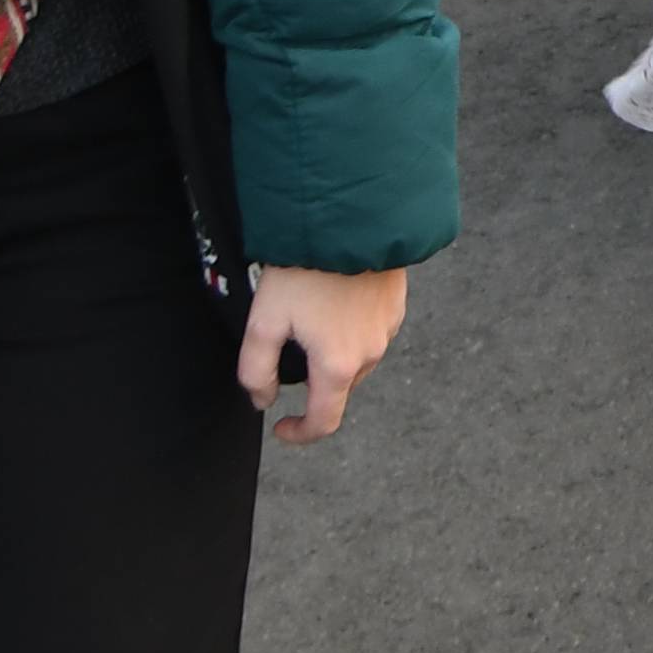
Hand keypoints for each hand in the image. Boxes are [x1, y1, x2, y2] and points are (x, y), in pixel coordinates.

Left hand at [238, 264, 409, 444]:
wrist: (350, 219)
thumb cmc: (304, 269)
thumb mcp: (263, 321)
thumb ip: (256, 370)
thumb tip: (262, 399)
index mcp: (337, 365)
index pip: (323, 422)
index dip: (299, 433)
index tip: (281, 425)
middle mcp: (370, 353)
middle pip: (338, 387)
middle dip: (313, 382)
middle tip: (287, 348)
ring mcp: (388, 329)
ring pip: (356, 359)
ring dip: (333, 354)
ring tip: (309, 318)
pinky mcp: (396, 305)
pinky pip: (371, 332)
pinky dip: (351, 330)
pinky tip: (333, 301)